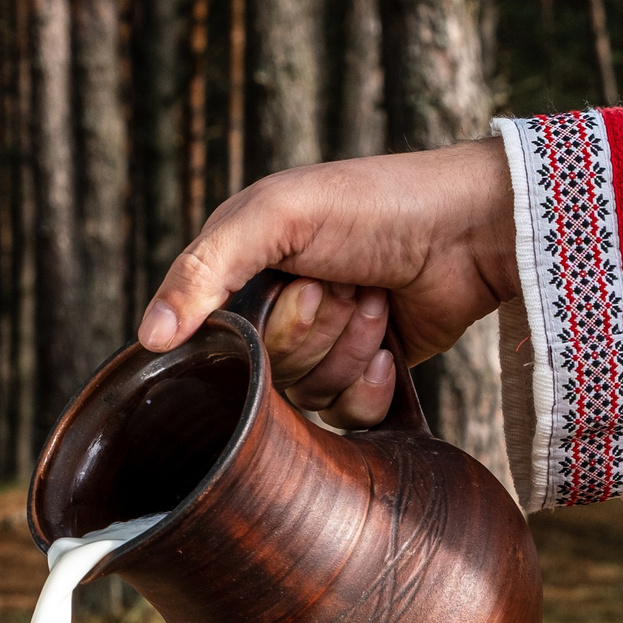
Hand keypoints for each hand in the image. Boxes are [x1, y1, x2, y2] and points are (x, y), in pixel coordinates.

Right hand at [136, 141, 518, 427]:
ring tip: (379, 304)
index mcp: (245, 268)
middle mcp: (277, 309)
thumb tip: (149, 338)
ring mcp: (323, 345)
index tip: (306, 289)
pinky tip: (392, 347)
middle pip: (266, 371)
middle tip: (351, 287)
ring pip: (306, 395)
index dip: (267, 326)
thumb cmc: (375, 206)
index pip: (216, 335)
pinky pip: (345, 416)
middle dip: (317, 334)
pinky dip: (372, 385)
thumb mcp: (276, 215)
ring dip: (351, 351)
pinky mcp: (365, 373)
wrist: (473, 231)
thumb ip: (203, 270)